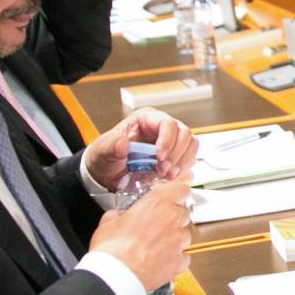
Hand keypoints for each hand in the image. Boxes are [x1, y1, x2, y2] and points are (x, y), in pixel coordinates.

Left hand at [84, 108, 199, 187]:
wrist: (107, 175)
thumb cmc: (106, 157)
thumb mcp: (104, 150)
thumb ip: (113, 145)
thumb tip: (123, 143)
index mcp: (146, 120)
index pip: (167, 123)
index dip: (168, 139)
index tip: (160, 156)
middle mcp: (161, 128)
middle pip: (183, 133)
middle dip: (176, 153)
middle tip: (163, 168)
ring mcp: (170, 142)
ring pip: (190, 144)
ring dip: (182, 161)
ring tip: (167, 173)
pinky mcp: (174, 156)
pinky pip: (189, 158)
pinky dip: (183, 168)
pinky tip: (170, 175)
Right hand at [87, 175, 192, 292]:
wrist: (117, 276)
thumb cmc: (112, 248)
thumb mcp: (108, 221)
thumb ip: (119, 214)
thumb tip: (118, 216)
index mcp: (157, 203)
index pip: (180, 187)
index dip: (179, 188)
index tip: (179, 188)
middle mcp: (172, 220)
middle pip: (182, 211)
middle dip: (172, 215)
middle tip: (155, 222)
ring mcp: (178, 241)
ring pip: (184, 234)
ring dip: (173, 236)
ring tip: (154, 244)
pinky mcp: (179, 261)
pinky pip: (183, 255)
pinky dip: (175, 256)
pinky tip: (160, 258)